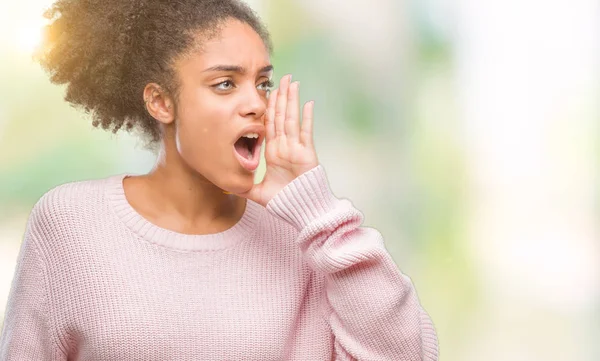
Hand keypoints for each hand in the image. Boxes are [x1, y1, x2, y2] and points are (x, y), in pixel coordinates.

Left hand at [234, 74, 318, 207]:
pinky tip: (308, 103)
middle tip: (280, 77)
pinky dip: (307, 118)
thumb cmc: (285, 202)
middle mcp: (285, 146)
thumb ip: (244, 188)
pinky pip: (306, 132)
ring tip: (292, 82)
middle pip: (281, 116)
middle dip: (280, 96)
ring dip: (292, 100)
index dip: (268, 108)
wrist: (303, 211)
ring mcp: (296, 148)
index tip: (266, 92)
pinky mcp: (306, 153)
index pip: (269, 124)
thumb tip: (227, 186)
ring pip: (292, 118)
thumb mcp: (258, 193)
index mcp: (274, 151)